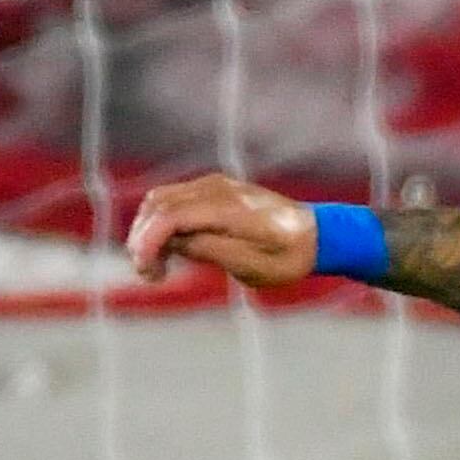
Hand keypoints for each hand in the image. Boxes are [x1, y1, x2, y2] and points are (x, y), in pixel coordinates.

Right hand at [126, 174, 316, 288]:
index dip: (149, 241)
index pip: (170, 215)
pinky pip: (175, 200)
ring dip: (149, 230)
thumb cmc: (288, 256)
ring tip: (156, 266)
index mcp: (227, 208)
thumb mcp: (252, 266)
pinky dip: (163, 222)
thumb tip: (171, 242)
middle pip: (157, 204)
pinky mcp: (213, 190)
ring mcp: (213, 185)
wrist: (316, 235)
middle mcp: (216, 188)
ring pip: (161, 200)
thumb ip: (209, 249)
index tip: (146, 269)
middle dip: (143, 238)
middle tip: (150, 274)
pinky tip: (169, 250)